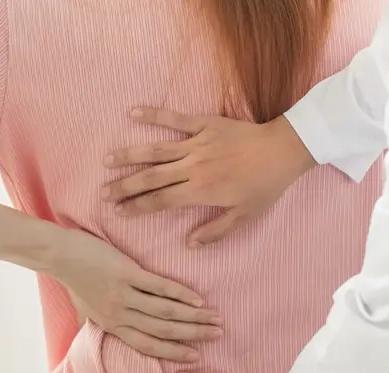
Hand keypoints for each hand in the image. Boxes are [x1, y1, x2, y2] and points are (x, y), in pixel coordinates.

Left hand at [48, 230, 221, 361]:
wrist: (59, 255)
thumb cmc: (73, 279)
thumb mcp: (87, 309)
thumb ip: (105, 321)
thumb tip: (117, 329)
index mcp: (112, 326)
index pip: (148, 345)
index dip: (173, 352)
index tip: (196, 356)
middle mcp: (120, 315)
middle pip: (163, 331)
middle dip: (192, 335)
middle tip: (216, 335)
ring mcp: (124, 295)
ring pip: (165, 312)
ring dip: (193, 316)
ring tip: (214, 318)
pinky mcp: (127, 274)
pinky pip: (159, 288)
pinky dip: (180, 294)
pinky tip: (197, 299)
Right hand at [101, 109, 315, 245]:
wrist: (284, 150)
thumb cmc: (266, 186)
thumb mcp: (245, 215)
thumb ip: (216, 230)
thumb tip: (189, 243)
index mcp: (201, 191)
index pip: (161, 201)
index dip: (137, 207)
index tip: (119, 212)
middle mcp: (193, 167)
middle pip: (151, 177)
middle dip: (125, 186)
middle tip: (104, 192)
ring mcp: (197, 144)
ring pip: (157, 150)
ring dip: (130, 155)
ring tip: (108, 160)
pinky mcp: (205, 124)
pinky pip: (175, 119)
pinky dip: (154, 115)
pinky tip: (133, 112)